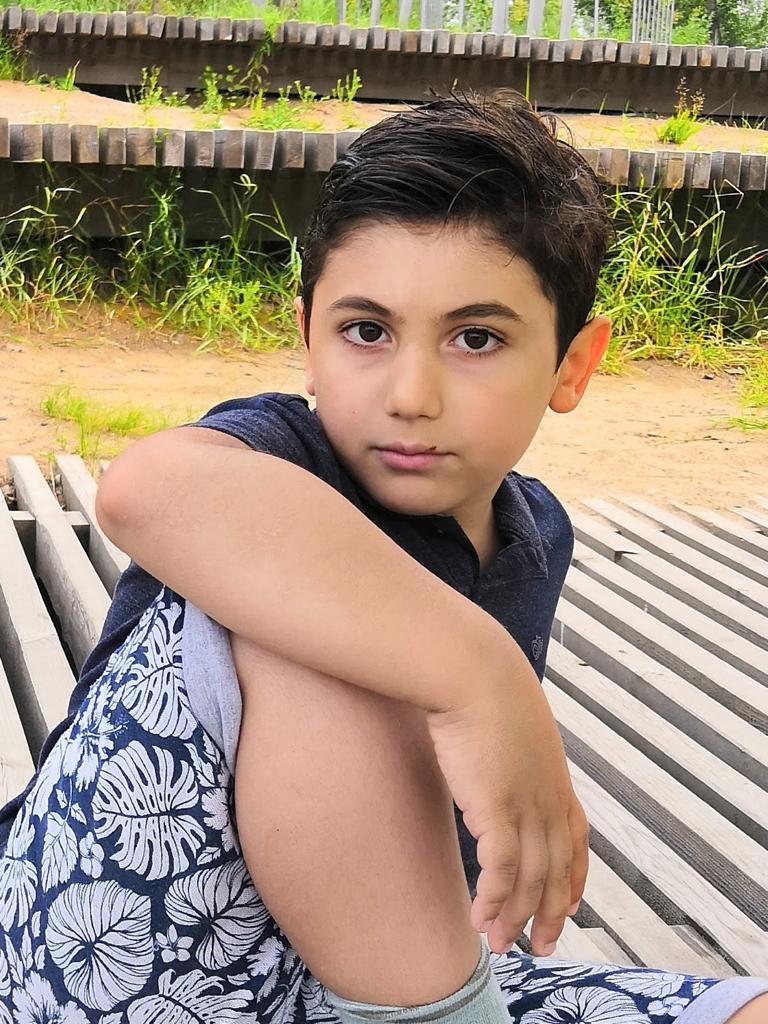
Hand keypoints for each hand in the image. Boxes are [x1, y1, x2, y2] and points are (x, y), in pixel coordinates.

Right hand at [425, 677, 588, 956]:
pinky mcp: (497, 809)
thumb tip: (491, 751)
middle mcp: (548, 796)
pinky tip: (480, 918)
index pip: (577, 839)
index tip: (571, 906)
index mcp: (555, 776)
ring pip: (532, 878)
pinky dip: (494, 899)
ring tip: (501, 944)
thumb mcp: (508, 719)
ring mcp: (526, 804)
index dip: (575, 877)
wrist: (471, 669)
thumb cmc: (480, 684)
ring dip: (517, 916)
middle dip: (552, 912)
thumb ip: (508, 745)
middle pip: (559, 869)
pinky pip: (502, 870)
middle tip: (542, 947)